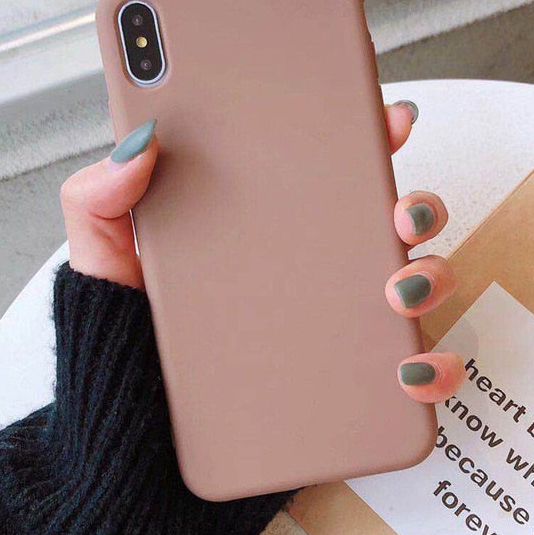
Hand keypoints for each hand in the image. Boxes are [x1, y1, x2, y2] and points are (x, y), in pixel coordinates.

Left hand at [60, 101, 464, 405]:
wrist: (134, 418)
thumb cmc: (129, 328)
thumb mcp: (105, 254)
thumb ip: (103, 195)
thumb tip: (142, 140)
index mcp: (265, 221)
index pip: (324, 168)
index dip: (363, 135)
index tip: (384, 116)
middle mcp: (310, 263)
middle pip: (386, 219)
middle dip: (415, 204)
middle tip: (397, 211)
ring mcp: (333, 319)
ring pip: (413, 282)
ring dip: (430, 275)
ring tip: (397, 287)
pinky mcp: (343, 378)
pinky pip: (407, 368)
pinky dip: (429, 366)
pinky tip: (407, 368)